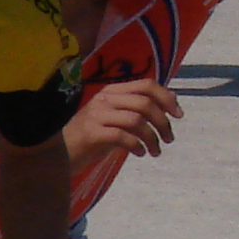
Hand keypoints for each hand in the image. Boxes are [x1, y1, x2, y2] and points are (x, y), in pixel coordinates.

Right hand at [65, 77, 182, 164]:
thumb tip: (170, 103)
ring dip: (152, 138)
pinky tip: (140, 154)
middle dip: (163, 121)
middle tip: (169, 139)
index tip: (179, 114)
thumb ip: (136, 110)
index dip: (166, 97)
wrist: (60, 151)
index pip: (146, 85)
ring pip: (136, 120)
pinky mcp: (92, 133)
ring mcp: (97, 115)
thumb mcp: (115, 119)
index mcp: (112, 91)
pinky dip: (137, 146)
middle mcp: (105, 98)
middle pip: (145, 102)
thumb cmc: (91, 136)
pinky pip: (123, 137)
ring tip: (156, 151)